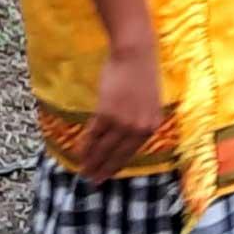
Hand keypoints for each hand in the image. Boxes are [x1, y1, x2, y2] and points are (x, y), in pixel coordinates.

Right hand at [78, 42, 164, 182]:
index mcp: (153, 126)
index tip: (107, 175)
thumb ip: (138, 120)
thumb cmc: (140, 72)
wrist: (135, 53)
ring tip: (83, 170)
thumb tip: (124, 135)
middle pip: (118, 154)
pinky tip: (80, 153)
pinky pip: (94, 134)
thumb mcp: (147, 101)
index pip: (132, 153)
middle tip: (93, 180)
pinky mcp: (107, 113)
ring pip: (104, 147)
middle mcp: (140, 128)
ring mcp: (124, 122)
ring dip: (92, 160)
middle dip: (104, 169)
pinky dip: (86, 145)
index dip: (117, 165)